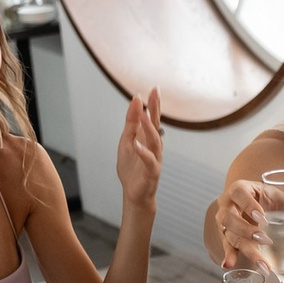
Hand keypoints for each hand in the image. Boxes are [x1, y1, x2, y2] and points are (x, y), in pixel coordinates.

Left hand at [116, 89, 163, 214]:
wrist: (134, 194)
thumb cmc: (131, 168)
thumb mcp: (126, 142)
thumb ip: (131, 124)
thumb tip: (136, 102)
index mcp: (147, 138)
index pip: (152, 118)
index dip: (154, 104)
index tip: (154, 88)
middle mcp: (154, 146)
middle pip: (156, 125)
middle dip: (156, 109)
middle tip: (155, 92)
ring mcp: (155, 159)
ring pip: (155, 141)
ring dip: (150, 128)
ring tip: (145, 115)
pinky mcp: (152, 172)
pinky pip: (149, 161)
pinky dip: (143, 152)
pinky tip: (136, 144)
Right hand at [211, 179, 275, 268]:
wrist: (249, 199)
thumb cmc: (263, 196)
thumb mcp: (278, 197)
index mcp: (239, 189)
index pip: (239, 194)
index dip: (248, 205)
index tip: (262, 217)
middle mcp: (227, 204)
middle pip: (230, 218)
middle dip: (246, 231)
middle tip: (264, 240)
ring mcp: (224, 221)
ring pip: (229, 234)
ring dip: (246, 248)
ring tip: (261, 262)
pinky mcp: (225, 235)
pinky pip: (226, 246)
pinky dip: (229, 256)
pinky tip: (230, 264)